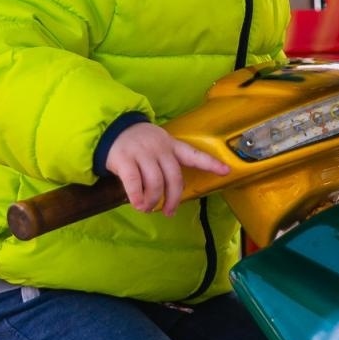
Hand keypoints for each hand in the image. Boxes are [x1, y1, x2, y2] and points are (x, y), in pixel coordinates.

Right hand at [105, 123, 228, 216]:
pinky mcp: (125, 159)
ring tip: (148, 208)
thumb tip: (172, 192)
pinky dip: (137, 196)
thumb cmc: (138, 143)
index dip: (210, 163)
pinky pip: (134, 182)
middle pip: (174, 177)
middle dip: (173, 198)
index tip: (226, 171)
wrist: (112, 127)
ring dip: (154, 200)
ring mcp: (142, 153)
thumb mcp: (158, 145)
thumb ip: (166, 164)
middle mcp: (159, 148)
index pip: (194, 154)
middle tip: (170, 211)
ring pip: (155, 182)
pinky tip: (138, 205)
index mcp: (171, 145)